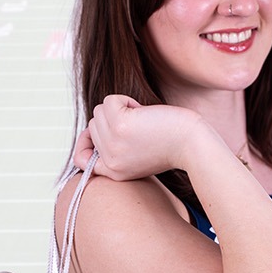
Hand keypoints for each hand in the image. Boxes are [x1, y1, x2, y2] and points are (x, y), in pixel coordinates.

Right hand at [72, 94, 206, 180]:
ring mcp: (113, 144)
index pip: (80, 158)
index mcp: (112, 172)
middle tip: (140, 128)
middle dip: (114, 119)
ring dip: (121, 109)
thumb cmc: (170, 145)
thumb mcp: (137, 155)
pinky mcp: (120, 126)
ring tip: (142, 121)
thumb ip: (114, 146)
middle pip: (93, 125)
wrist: (191, 144)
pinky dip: (125, 100)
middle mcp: (109, 161)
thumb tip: (93, 126)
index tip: (100, 133)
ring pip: (99, 111)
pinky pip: (109, 100)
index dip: (87, 141)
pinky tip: (143, 111)